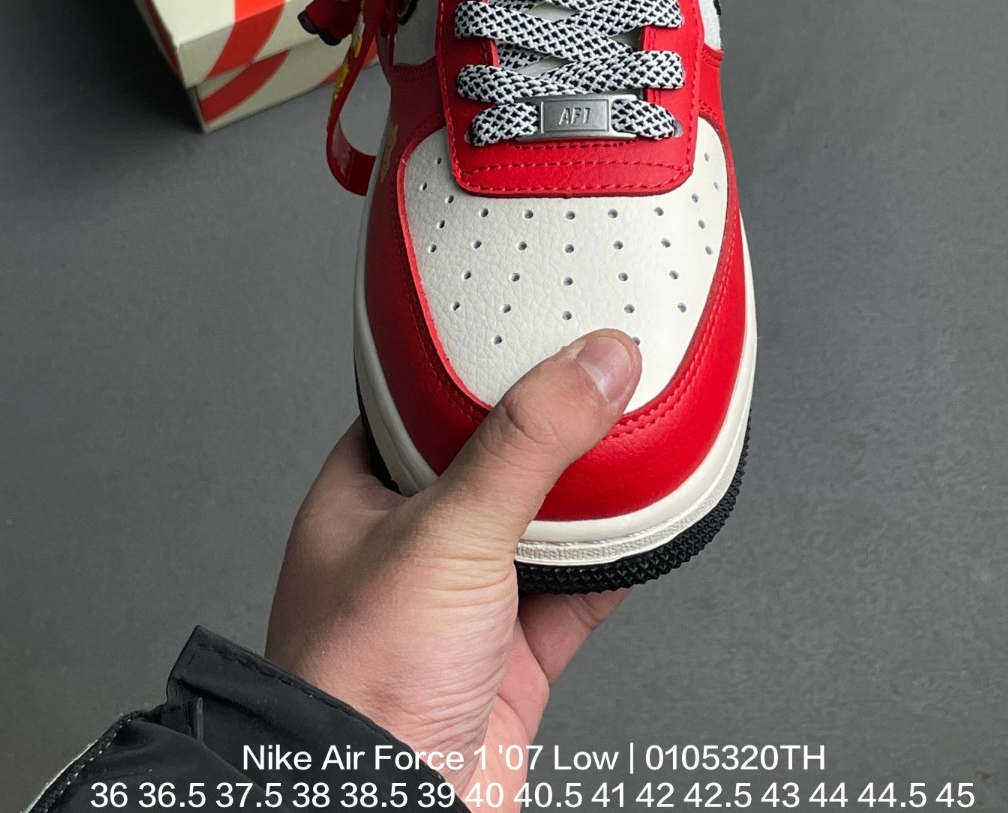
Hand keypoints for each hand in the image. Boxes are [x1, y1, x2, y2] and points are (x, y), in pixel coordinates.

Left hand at [266, 329, 640, 804]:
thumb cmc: (357, 683)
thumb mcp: (445, 531)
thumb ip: (526, 444)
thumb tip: (593, 363)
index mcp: (366, 494)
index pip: (426, 402)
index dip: (482, 362)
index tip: (539, 325)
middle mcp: (414, 544)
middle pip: (498, 460)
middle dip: (552, 426)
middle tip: (603, 370)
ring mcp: (465, 603)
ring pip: (545, 524)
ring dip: (593, 493)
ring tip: (637, 431)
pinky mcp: (512, 658)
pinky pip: (580, 590)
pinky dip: (620, 559)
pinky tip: (650, 524)